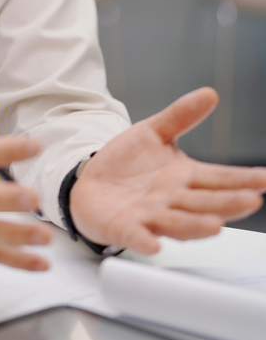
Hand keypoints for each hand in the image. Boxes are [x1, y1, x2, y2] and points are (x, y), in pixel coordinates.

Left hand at [70, 87, 265, 253]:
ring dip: (195, 226)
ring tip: (216, 226)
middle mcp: (172, 201)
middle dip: (228, 204)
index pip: (219, 179)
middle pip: (205, 203)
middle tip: (250, 201)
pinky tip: (154, 245)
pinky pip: (136, 236)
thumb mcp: (153, 133)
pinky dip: (144, 241)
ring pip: (177, 223)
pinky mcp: (124, 227)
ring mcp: (150, 216)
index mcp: (184, 178)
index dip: (243, 179)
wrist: (90, 182)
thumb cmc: (127, 163)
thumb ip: (181, 116)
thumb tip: (210, 94)